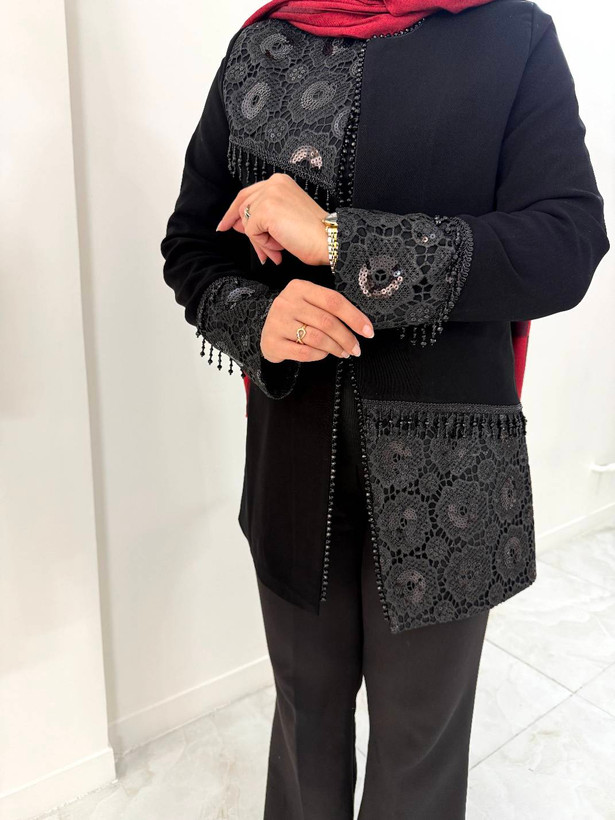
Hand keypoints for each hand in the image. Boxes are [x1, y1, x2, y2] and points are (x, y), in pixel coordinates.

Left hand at [216, 173, 329, 266]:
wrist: (328, 240)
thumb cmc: (312, 234)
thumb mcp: (283, 219)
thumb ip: (261, 216)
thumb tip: (237, 224)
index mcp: (279, 181)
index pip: (247, 194)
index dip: (234, 212)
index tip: (225, 225)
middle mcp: (273, 182)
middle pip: (243, 207)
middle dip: (247, 232)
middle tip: (261, 252)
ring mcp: (269, 194)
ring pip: (247, 222)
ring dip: (260, 241)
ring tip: (278, 250)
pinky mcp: (266, 209)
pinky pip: (252, 232)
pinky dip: (264, 244)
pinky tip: (280, 247)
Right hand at [260, 278, 374, 363]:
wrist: (268, 332)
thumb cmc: (296, 317)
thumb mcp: (309, 303)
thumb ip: (330, 307)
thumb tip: (361, 324)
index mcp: (300, 287)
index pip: (334, 301)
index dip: (354, 317)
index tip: (368, 331)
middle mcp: (286, 302)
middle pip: (327, 321)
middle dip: (347, 338)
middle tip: (356, 349)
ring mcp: (277, 322)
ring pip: (317, 338)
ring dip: (335, 348)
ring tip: (343, 353)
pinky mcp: (272, 342)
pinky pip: (304, 352)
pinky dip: (319, 355)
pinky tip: (323, 354)